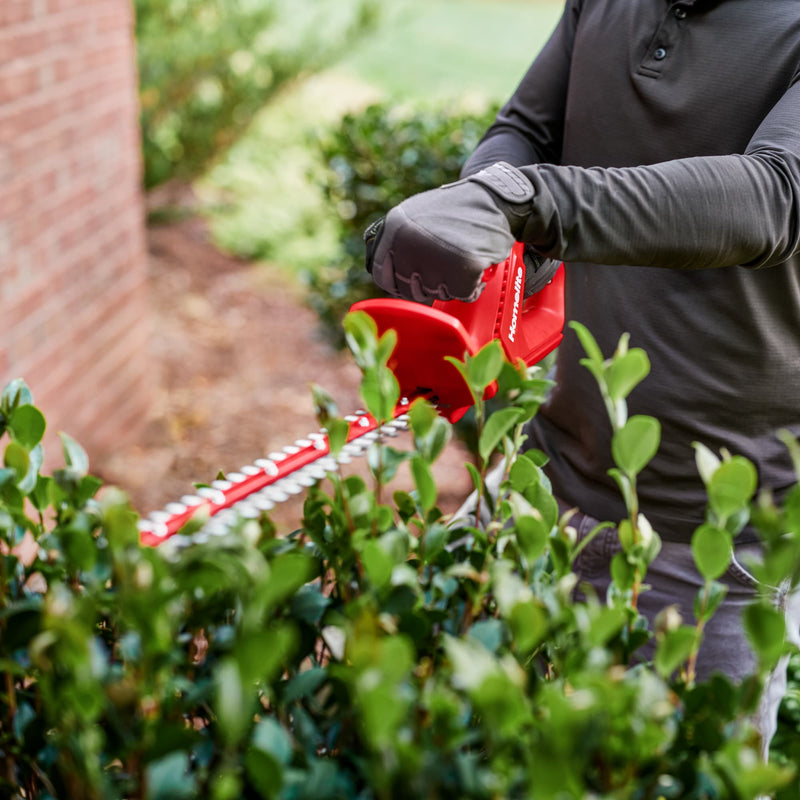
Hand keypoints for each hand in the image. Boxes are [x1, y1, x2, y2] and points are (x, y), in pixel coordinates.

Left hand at [364, 162, 535, 302]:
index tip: (413, 283)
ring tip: (462, 259)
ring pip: (438, 292)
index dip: (399, 285)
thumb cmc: (456, 211)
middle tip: (447, 266)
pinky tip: (477, 266)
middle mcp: (409, 241)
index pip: (382, 275)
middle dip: (430, 284)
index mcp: (394, 228)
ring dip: (453, 284)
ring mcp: (435, 254)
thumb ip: (399, 243)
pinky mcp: (464, 265)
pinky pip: (463, 293)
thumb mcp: (415, 217)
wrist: (495, 198)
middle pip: (411, 289)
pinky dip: (473, 287)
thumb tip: (386, 277)